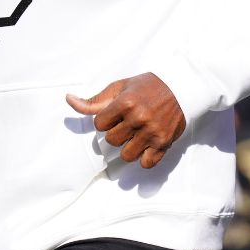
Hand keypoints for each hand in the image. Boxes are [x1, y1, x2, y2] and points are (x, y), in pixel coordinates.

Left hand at [66, 73, 185, 168]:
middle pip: (112, 140)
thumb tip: (68, 99)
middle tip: (128, 123)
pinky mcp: (164, 143)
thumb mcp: (120, 87)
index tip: (115, 115)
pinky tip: (146, 146)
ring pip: (126, 155)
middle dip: (116, 133)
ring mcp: (151, 132)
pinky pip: (146, 163)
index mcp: (125, 102)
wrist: (180, 87)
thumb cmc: (147, 86)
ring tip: (136, 136)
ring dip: (128, 148)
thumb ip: (95, 100)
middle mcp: (138, 118)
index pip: (99, 124)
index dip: (105, 120)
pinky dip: (144, 158)